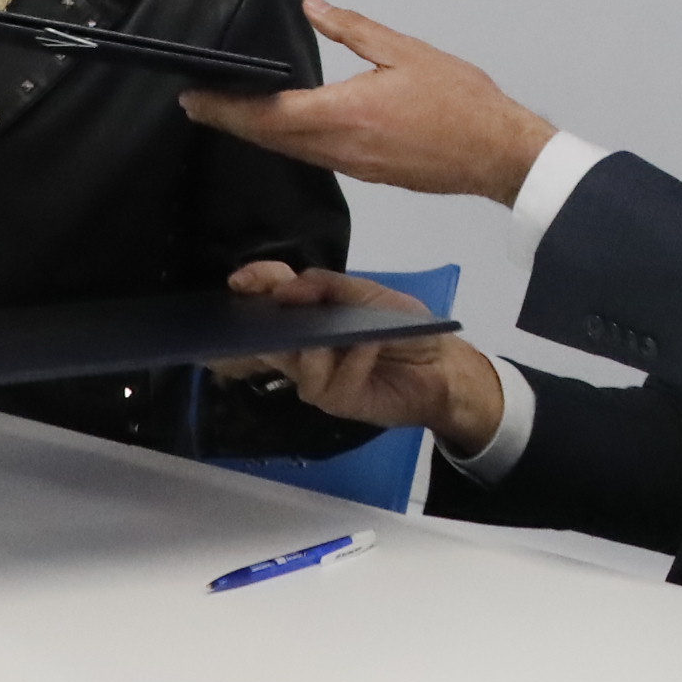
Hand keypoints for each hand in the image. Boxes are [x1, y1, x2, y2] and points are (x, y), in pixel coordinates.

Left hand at [176, 0, 554, 205]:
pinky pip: (314, 158)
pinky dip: (288, 143)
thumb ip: (353, 30)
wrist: (498, 152)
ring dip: (257, 134)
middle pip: (270, 139)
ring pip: (290, 152)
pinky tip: (285, 130)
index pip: (268, 114)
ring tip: (231, 115)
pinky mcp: (368, 174)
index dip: (226, 108)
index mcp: (345, 114)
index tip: (194, 97)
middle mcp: (340, 148)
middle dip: (230, 122)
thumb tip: (313, 8)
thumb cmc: (460, 101)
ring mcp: (353, 166)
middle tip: (198, 106)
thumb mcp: (406, 52)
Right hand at [216, 262, 503, 455]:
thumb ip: (327, 286)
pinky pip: (329, 384)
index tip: (240, 281)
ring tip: (332, 335)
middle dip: (262, 323)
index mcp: (312, 315)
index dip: (255, 286)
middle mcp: (306, 347)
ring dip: (312, 345)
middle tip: (264, 311)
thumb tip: (283, 289)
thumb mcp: (369, 294)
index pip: (272, 297)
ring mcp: (318, 376)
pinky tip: (368, 348)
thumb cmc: (405, 327)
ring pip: (293, 363)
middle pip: (270, 335)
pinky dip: (349, 363)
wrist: (442, 365)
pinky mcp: (336, 400)